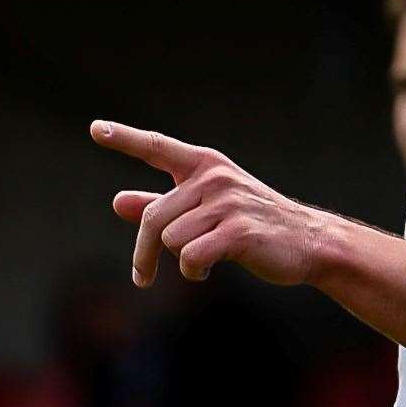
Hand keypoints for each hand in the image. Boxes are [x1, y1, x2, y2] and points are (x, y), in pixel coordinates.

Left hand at [90, 121, 321, 286]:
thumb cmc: (256, 225)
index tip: (96, 130)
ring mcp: (228, 203)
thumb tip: (118, 202)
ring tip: (202, 262)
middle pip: (155, 218)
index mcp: (205, 166)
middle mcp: (214, 178)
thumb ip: (163, 205)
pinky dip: (193, 271)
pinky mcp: (239, 232)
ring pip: (172, 240)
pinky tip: (207, 270)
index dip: (125, 138)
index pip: (157, 147)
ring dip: (180, 261)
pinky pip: (192, 257)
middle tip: (141, 277)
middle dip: (144, 253)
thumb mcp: (208, 209)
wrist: (310, 242)